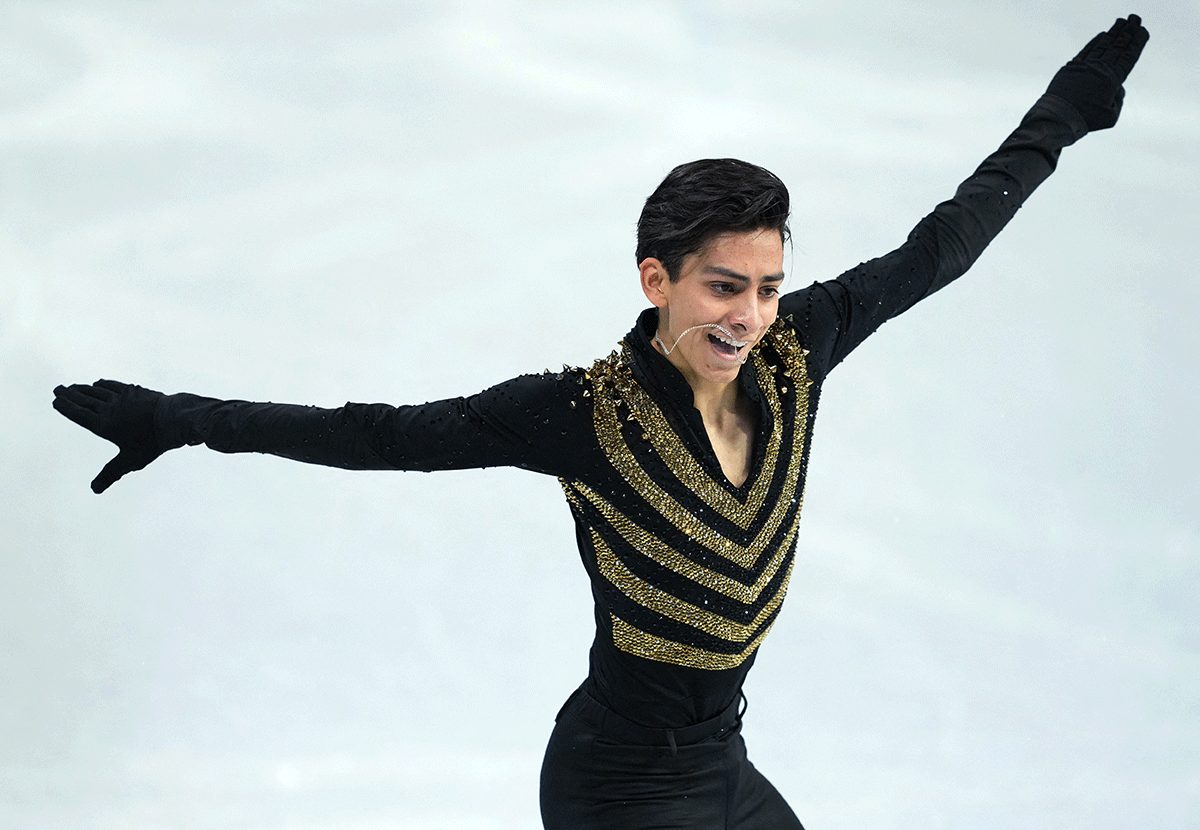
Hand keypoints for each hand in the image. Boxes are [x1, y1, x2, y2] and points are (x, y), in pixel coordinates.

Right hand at [53, 379, 164, 492]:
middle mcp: (109, 409)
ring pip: (97, 391)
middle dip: (69, 395)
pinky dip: (104, 384)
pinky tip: (98, 383)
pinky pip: (114, 386)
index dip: (66, 407)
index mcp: (104, 425)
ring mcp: (122, 398)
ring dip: (83, 389)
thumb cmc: (152, 442)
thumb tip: (94, 489)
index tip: (56, 401)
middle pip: (84, 400)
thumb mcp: (130, 461)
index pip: (79, 414)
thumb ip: (111, 473)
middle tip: (58, 389)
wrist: (173, 420)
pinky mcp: (134, 391)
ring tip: (73, 387)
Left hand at [1046, 14, 1148, 131]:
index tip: (1142, 31)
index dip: (1136, 42)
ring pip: (1102, 45)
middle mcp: (1099, 69)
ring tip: (1121, 22)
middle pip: (1117, 46)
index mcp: (1112, 80)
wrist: (1057, 118)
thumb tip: (1118, 87)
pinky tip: (1101, 35)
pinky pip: (1086, 50)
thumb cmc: (1084, 120)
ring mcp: (1084, 67)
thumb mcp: (1111, 116)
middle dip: (1127, 31)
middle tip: (1134, 18)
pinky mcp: (1070, 68)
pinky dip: (1095, 42)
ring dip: (1112, 33)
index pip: (1128, 56)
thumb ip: (1118, 99)